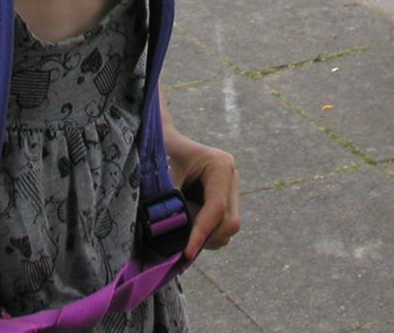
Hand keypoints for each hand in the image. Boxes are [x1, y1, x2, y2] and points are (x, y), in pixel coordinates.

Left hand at [168, 138, 240, 258]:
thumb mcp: (164, 177)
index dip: (202, 234)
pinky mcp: (227, 199)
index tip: (187, 253)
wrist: (164, 140)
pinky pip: (222, 226)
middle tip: (182, 248)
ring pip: (228, 228)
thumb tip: (175, 238)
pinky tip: (188, 226)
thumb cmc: (161, 154)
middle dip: (208, 238)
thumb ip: (172, 205)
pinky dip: (207, 233)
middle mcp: (232, 177)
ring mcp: (232, 189)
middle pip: (230, 222)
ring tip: (182, 231)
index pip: (216, 208)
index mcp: (220, 165)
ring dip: (207, 237)